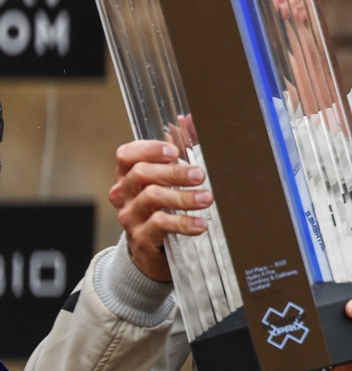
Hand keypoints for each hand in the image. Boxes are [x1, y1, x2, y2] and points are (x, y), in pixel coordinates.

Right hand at [110, 137, 211, 282]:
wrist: (154, 251)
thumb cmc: (164, 207)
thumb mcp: (170, 179)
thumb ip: (180, 149)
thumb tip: (188, 119)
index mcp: (128, 175)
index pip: (126, 155)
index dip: (148, 149)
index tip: (173, 151)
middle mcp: (124, 194)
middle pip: (141, 174)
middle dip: (173, 172)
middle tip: (200, 175)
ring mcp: (130, 216)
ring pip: (151, 198)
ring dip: (183, 197)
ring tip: (207, 198)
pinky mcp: (141, 238)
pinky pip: (159, 225)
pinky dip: (183, 223)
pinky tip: (200, 224)